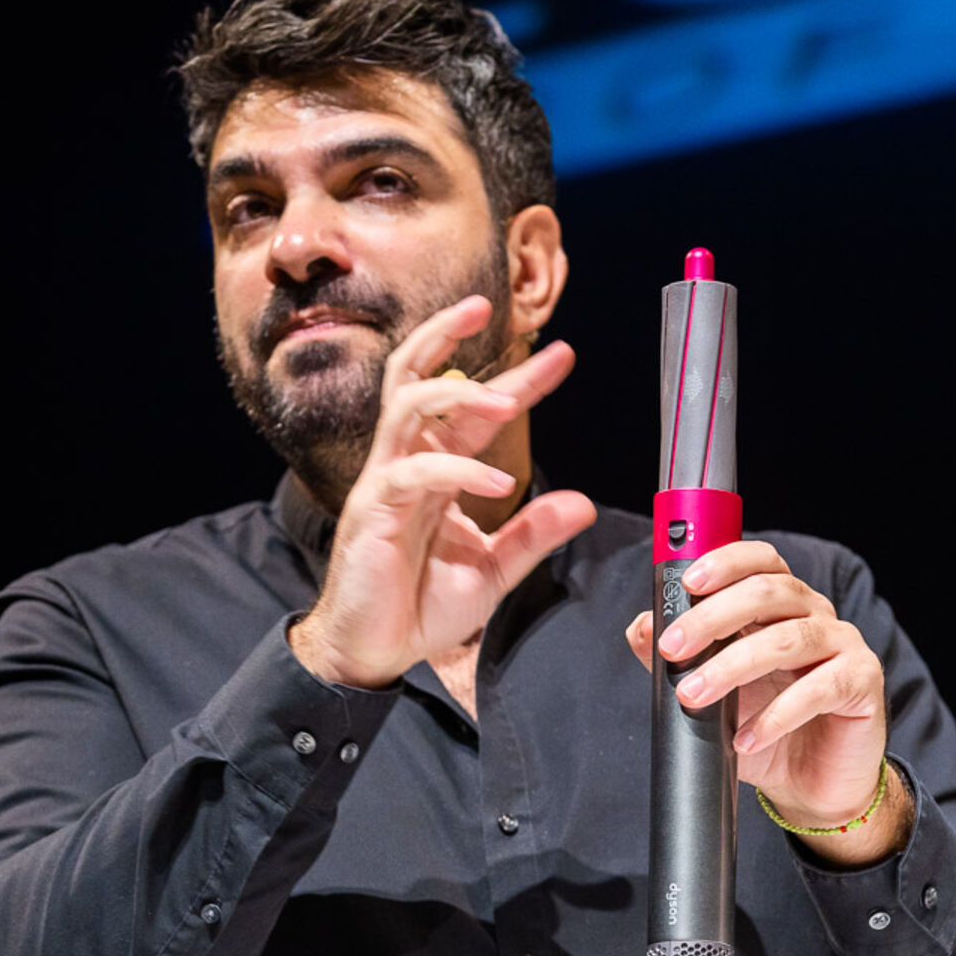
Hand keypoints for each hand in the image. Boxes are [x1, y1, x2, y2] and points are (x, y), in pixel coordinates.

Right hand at [290, 296, 597, 687]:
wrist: (373, 651)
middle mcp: (406, 463)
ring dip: (457, 393)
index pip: (474, 410)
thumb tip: (582, 503)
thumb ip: (531, 535)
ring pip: (408, 406)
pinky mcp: (374, 512)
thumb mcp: (491, 570)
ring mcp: (385, 483)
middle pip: (414, 375)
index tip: (563, 356)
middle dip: (444, 333)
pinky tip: (497, 484)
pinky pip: (413, 473)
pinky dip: (457, 471)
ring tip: (505, 400)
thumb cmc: (418, 606)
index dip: (518, 380)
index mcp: (434, 471)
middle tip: (485, 305)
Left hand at [625, 541, 909, 861]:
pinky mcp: (862, 683)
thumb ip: (679, 657)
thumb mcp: (711, 692)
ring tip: (694, 696)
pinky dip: (775, 716)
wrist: (809, 785)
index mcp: (780, 604)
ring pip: (787, 639)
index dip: (726, 563)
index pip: (759, 562)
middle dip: (712, 618)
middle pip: (768, 592)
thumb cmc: (761, 727)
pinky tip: (745, 737)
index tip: (688, 583)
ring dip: (732, 667)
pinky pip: (818, 689)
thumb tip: (641, 627)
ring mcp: (844, 644)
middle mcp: (815, 613)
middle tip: (672, 650)